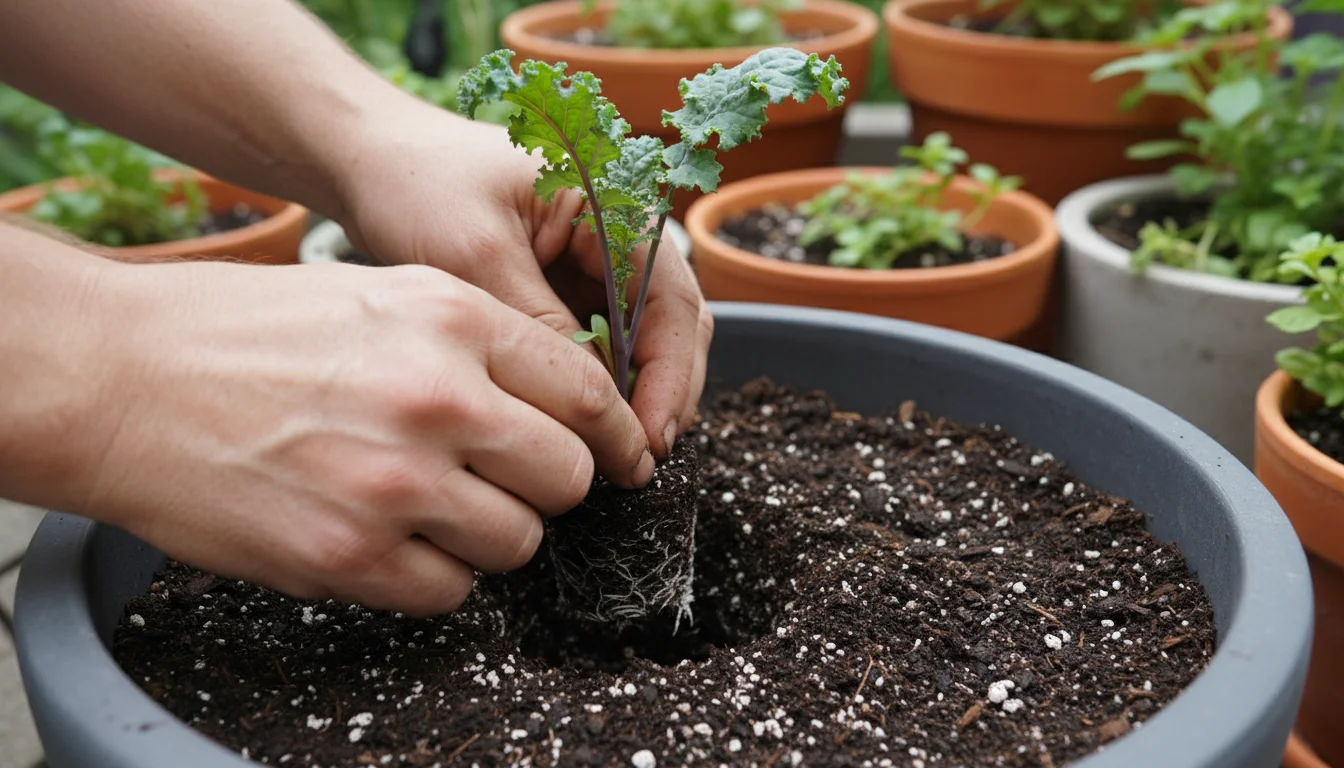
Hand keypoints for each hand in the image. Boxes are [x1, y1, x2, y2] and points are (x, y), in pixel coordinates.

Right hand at [76, 259, 653, 615]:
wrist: (125, 379)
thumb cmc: (251, 330)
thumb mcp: (384, 293)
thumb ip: (482, 342)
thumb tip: (563, 402)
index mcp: (454, 320)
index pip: (588, 394)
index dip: (613, 434)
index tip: (617, 457)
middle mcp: (438, 398)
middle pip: (569, 476)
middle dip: (549, 486)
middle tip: (509, 480)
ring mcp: (395, 483)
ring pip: (518, 542)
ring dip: (491, 534)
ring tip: (437, 507)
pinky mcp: (349, 556)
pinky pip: (452, 592)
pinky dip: (436, 575)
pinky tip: (393, 539)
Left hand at [335, 104, 711, 457]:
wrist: (366, 159)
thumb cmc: (418, 186)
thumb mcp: (478, 256)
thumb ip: (542, 327)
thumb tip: (592, 410)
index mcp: (618, 202)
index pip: (673, 302)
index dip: (669, 378)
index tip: (645, 440)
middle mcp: (623, 233)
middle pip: (673, 328)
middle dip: (660, 397)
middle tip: (631, 464)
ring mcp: (598, 263)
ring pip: (645, 345)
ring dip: (632, 400)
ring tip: (607, 457)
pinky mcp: (569, 289)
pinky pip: (603, 348)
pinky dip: (597, 390)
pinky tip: (574, 430)